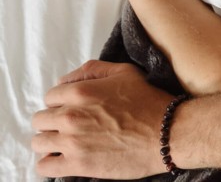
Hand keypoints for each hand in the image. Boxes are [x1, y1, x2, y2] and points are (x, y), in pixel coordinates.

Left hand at [32, 61, 171, 178]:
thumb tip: (66, 79)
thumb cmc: (149, 102)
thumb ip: (93, 70)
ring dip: (50, 142)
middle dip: (53, 122)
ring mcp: (72, 142)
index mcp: (80, 92)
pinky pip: (44, 166)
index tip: (73, 109)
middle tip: (71, 126)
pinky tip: (63, 159)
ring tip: (67, 143)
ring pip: (38, 143)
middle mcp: (71, 116)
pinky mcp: (77, 165)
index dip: (61, 103)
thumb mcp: (125, 73)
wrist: (167, 133)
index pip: (50, 97)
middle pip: (40, 120)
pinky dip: (50, 163)